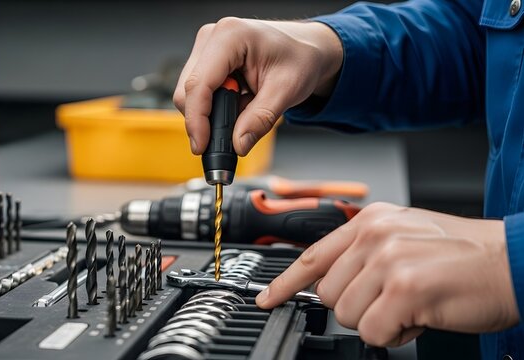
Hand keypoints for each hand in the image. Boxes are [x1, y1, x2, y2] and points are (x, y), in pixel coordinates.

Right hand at [173, 18, 342, 155]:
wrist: (304, 48)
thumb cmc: (299, 59)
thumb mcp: (288, 90)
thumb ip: (261, 119)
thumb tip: (238, 145)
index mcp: (230, 36)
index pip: (199, 84)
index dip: (197, 119)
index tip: (203, 147)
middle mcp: (212, 38)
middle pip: (189, 92)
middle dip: (207, 120)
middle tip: (235, 135)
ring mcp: (205, 48)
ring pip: (189, 96)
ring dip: (213, 114)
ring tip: (246, 107)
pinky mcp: (204, 60)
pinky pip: (198, 94)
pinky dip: (215, 108)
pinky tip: (238, 102)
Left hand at [256, 202, 519, 346]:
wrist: (511, 262)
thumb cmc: (461, 256)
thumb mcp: (404, 237)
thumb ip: (364, 253)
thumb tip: (330, 281)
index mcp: (371, 222)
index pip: (312, 255)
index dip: (285, 282)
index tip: (267, 298)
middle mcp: (374, 236)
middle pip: (328, 293)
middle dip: (356, 306)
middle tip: (391, 300)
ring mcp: (388, 260)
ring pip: (347, 314)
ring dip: (378, 321)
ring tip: (409, 306)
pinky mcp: (404, 288)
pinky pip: (373, 332)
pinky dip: (395, 335)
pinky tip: (418, 319)